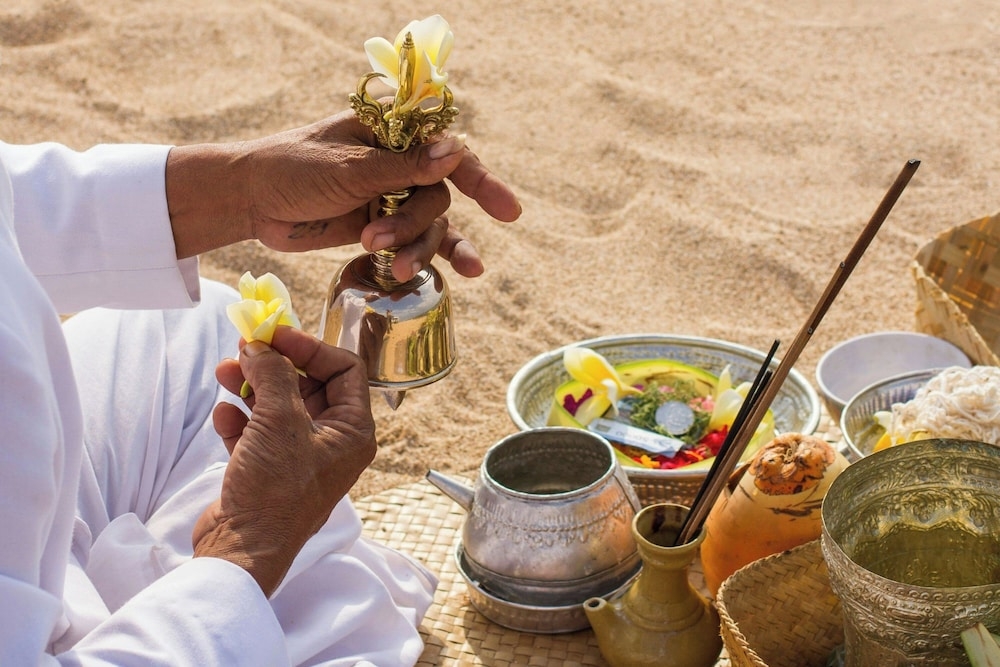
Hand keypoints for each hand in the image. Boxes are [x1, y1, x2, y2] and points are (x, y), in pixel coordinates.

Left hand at [166, 110, 520, 281]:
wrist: (249, 201)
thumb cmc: (289, 169)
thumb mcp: (347, 169)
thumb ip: (402, 168)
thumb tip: (454, 152)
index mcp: (391, 132)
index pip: (447, 150)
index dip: (480, 179)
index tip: (507, 211)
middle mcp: (399, 161)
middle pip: (438, 195)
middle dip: (415, 224)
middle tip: (379, 241)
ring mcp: (391, 195)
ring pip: (429, 224)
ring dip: (415, 247)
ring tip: (390, 264)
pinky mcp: (381, 225)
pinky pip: (418, 242)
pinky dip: (433, 257)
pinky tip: (462, 274)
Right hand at [192, 326, 375, 596]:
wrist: (241, 551)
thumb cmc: (274, 491)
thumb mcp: (280, 421)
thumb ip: (274, 375)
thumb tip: (262, 346)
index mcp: (353, 432)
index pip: (346, 370)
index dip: (311, 347)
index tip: (275, 334)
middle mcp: (333, 443)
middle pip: (310, 385)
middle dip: (276, 365)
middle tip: (245, 348)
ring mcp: (300, 458)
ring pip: (280, 406)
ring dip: (253, 386)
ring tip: (224, 372)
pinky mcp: (269, 471)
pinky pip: (258, 431)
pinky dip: (241, 418)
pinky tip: (224, 413)